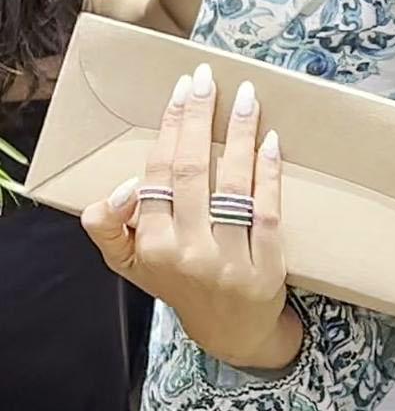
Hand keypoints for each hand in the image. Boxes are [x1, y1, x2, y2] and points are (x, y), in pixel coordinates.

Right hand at [82, 61, 301, 370]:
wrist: (232, 331)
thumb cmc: (179, 282)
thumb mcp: (129, 262)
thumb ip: (107, 225)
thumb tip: (124, 185)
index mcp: (151, 247)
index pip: (158, 175)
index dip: (170, 129)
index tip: (180, 91)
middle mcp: (187, 253)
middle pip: (192, 172)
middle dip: (198, 118)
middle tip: (206, 78)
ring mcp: (229, 261)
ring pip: (232, 186)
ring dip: (238, 134)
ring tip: (245, 95)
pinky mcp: (267, 266)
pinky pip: (268, 210)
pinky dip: (269, 172)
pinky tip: (271, 140)